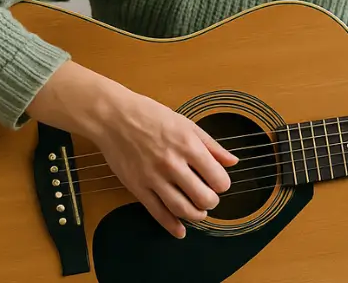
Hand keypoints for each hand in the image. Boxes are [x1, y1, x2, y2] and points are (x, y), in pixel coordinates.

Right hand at [92, 91, 238, 237]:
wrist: (114, 117)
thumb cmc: (152, 116)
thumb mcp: (187, 124)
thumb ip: (212, 145)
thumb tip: (233, 161)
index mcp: (188, 146)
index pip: (217, 178)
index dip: (222, 184)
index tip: (219, 183)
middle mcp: (172, 164)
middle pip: (202, 198)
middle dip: (211, 202)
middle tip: (209, 198)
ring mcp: (153, 178)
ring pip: (182, 209)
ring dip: (195, 215)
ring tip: (198, 211)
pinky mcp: (137, 187)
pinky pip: (157, 213)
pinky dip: (171, 226)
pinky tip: (180, 231)